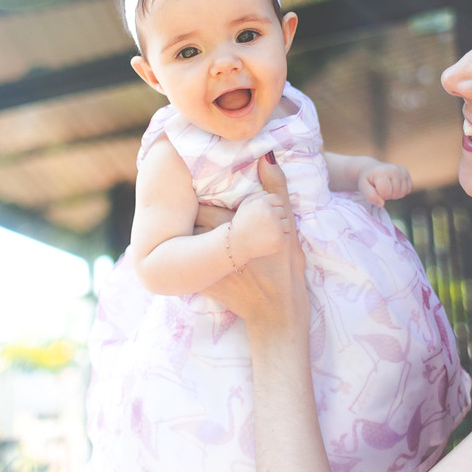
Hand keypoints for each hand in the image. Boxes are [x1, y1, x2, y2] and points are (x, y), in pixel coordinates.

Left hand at [201, 154, 306, 325]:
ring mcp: (199, 266)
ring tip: (189, 214)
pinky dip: (186, 249)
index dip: (198, 185)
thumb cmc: (284, 270)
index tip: (198, 175)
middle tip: (191, 191)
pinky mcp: (198, 281)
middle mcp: (207, 245)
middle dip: (190, 205)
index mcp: (227, 227)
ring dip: (188, 227)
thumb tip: (266, 156)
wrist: (276, 315)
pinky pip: (184, 258)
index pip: (199, 197)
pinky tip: (193, 243)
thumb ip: (276, 189)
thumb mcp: (288, 227)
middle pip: (188, 215)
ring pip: (184, 236)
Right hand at [230, 180, 293, 265]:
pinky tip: (267, 242)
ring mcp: (276, 228)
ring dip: (278, 229)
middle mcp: (269, 213)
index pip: (276, 199)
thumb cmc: (242, 223)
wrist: (234, 248)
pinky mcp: (280, 241)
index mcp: (262, 202)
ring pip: (287, 224)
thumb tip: (269, 156)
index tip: (259, 216)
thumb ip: (265, 180)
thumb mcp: (250, 200)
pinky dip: (279, 240)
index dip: (269, 208)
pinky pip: (287, 236)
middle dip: (274, 218)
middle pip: (283, 211)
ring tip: (264, 234)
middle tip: (260, 226)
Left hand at [358, 161, 411, 206]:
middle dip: (387, 195)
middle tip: (381, 188)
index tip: (375, 189)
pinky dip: (401, 191)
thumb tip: (382, 204)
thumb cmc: (367, 179)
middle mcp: (394, 169)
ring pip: (402, 193)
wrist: (372, 168)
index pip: (386, 192)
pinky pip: (408, 190)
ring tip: (387, 187)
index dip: (380, 195)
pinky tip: (393, 186)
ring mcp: (401, 171)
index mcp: (382, 172)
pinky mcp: (406, 173)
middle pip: (395, 193)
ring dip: (394, 194)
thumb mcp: (362, 186)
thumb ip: (370, 196)